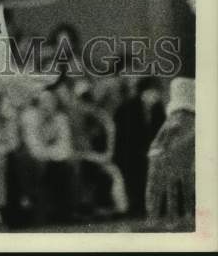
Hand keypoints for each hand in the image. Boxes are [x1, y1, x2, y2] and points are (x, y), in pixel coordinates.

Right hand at [146, 109, 194, 226]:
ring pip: (177, 192)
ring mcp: (178, 169)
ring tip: (178, 221)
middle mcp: (167, 168)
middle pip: (164, 192)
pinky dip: (190, 198)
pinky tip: (192, 210)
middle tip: (161, 223)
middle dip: (163, 207)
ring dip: (177, 206)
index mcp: (158, 161)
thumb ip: (162, 146)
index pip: (153, 184)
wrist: (187, 119)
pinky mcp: (189, 168)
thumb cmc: (176, 125)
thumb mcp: (170, 133)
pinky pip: (190, 186)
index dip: (152, 199)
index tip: (151, 213)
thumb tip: (153, 156)